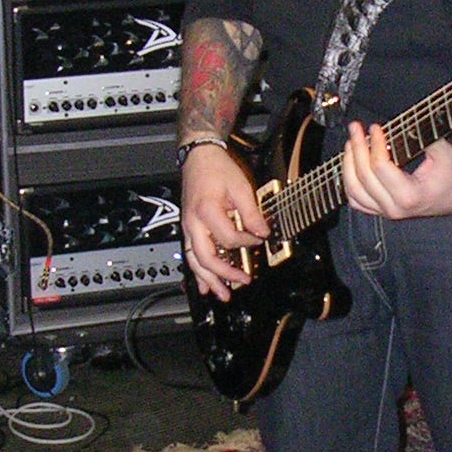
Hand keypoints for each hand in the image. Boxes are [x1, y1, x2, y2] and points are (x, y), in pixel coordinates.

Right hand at [180, 143, 268, 300]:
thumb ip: (251, 212)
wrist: (199, 157)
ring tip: (222, 294)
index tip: (258, 239)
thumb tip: (262, 232)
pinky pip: (190, 255)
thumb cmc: (216, 169)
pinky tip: (203, 286)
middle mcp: (193, 223)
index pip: (229, 238)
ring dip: (208, 280)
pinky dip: (198, 272)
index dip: (246, 242)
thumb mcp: (240, 187)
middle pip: (206, 257)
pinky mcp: (189, 229)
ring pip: (195, 261)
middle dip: (224, 275)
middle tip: (241, 282)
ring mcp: (188, 228)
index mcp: (207, 211)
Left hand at [341, 122, 451, 219]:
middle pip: (363, 178)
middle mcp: (395, 208)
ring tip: (351, 143)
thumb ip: (421, 137)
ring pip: (354, 191)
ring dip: (348, 164)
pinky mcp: (382, 211)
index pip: (380, 168)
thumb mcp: (443, 151)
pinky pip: (356, 200)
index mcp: (410, 196)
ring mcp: (386, 212)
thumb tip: (398, 124)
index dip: (374, 144)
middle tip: (356, 128)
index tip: (376, 127)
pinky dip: (349, 181)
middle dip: (357, 148)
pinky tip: (351, 163)